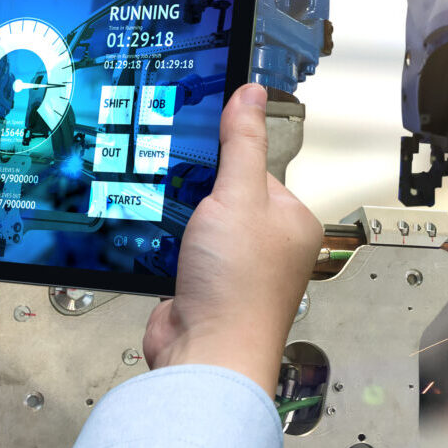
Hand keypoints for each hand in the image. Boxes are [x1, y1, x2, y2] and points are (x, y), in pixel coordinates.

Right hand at [142, 84, 321, 389]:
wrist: (205, 354)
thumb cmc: (237, 287)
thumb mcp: (239, 195)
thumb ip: (242, 143)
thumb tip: (252, 93)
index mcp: (292, 221)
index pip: (257, 169)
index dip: (225, 161)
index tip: (198, 150)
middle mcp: (268, 246)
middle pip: (223, 195)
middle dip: (196, 194)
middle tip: (177, 186)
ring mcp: (234, 269)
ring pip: (197, 225)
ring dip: (177, 221)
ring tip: (168, 222)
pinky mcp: (201, 287)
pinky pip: (178, 252)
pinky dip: (163, 247)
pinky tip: (155, 245)